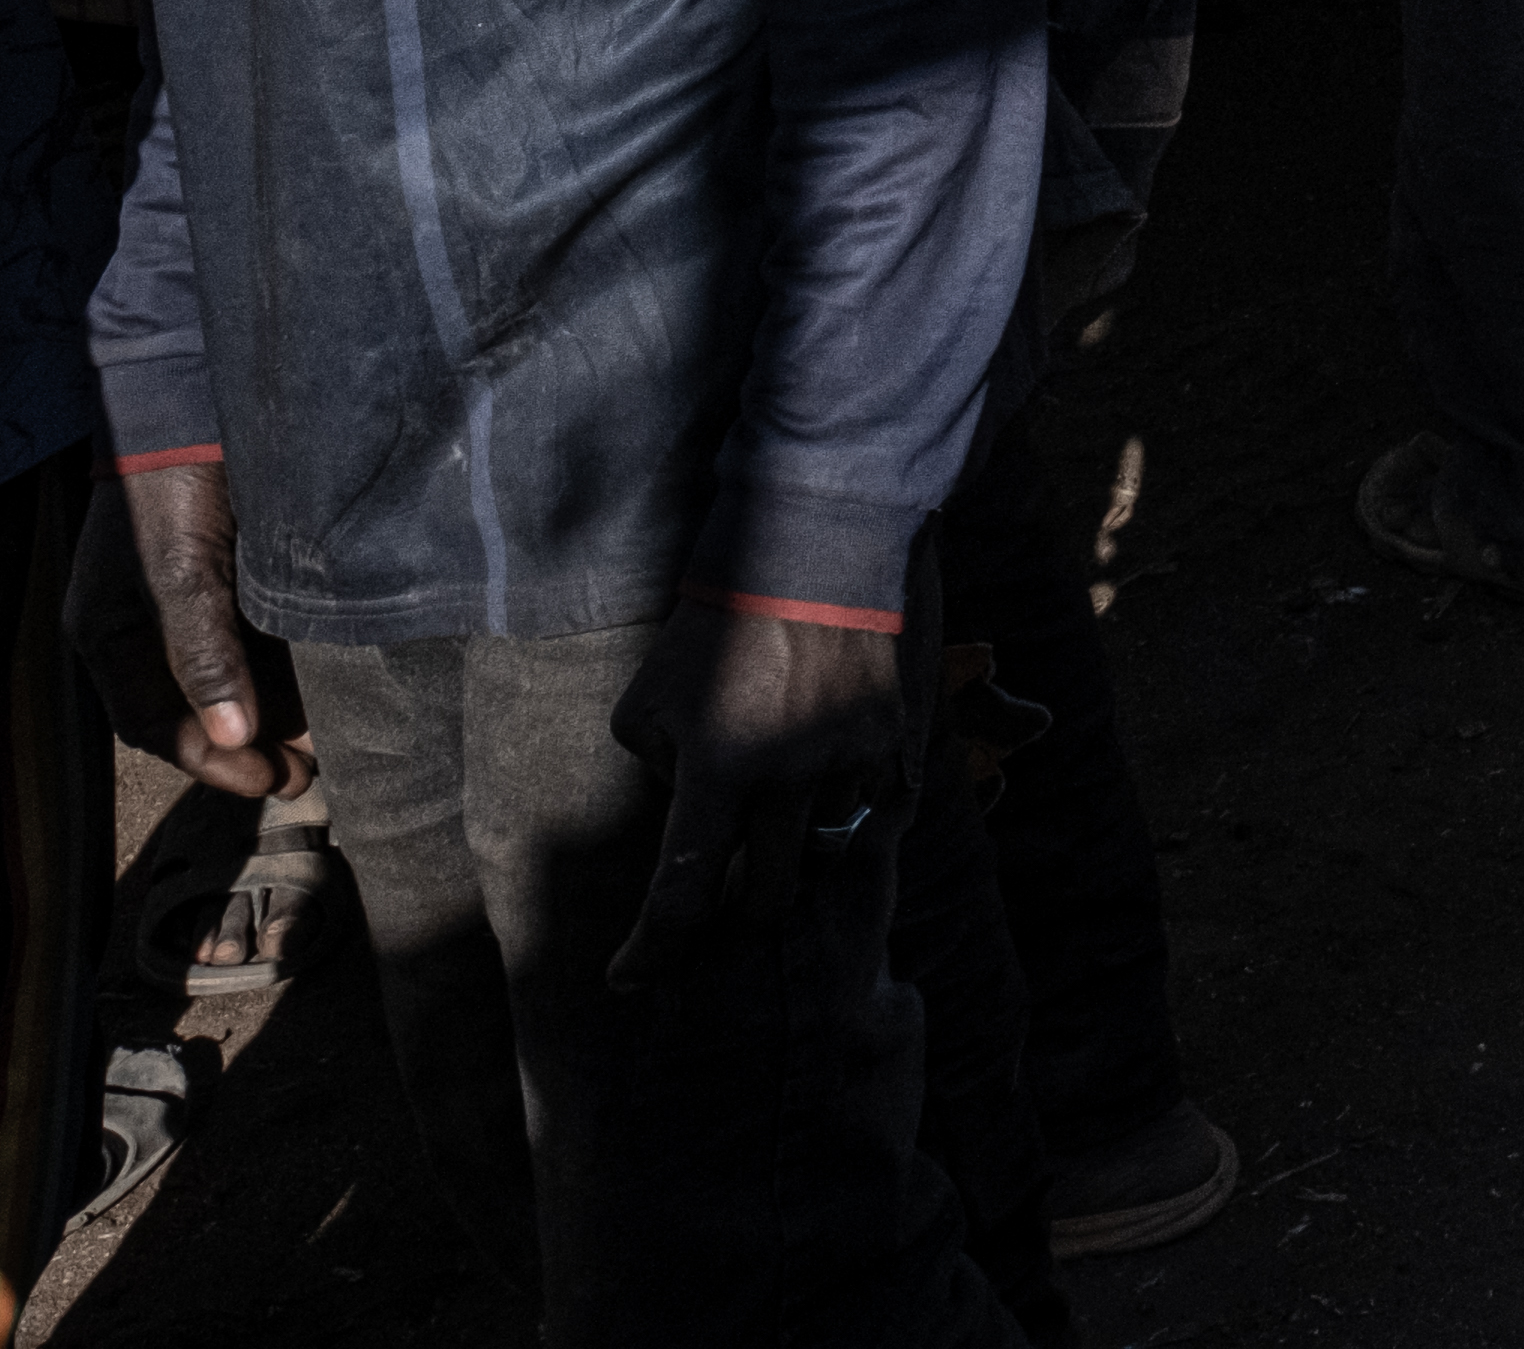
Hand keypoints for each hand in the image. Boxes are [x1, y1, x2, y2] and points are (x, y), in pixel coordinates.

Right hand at [122, 460, 309, 810]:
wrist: (195, 401)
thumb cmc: (170, 489)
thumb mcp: (181, 574)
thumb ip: (201, 654)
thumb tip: (232, 737)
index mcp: (110, 637)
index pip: (155, 726)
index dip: (209, 761)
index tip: (268, 782)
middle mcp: (144, 629)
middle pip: (193, 709)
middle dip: (246, 745)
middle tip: (308, 774)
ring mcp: (186, 602)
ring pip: (228, 680)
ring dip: (272, 713)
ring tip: (327, 744)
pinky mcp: (227, 574)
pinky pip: (251, 641)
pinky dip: (282, 669)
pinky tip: (325, 685)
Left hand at [608, 598, 911, 993]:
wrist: (819, 545)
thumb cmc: (716, 620)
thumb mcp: (648, 699)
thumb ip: (660, 770)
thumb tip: (690, 807)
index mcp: (720, 770)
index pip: (682, 896)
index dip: (651, 952)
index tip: (627, 978)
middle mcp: (791, 780)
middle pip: (768, 899)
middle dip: (735, 915)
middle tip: (717, 903)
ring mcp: (852, 762)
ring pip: (825, 856)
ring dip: (793, 856)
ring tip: (774, 826)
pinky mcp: (895, 740)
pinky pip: (869, 808)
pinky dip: (841, 812)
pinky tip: (821, 784)